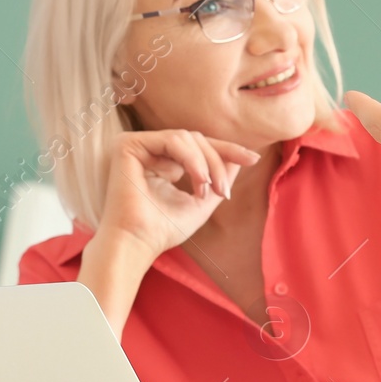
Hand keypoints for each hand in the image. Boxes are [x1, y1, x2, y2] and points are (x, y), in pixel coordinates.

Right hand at [94, 128, 260, 258]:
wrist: (137, 244)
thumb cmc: (164, 229)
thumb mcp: (201, 201)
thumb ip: (219, 178)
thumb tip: (241, 158)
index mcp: (160, 162)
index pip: (197, 147)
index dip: (226, 150)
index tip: (253, 159)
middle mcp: (147, 150)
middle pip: (195, 139)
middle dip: (218, 161)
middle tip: (225, 191)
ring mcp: (136, 146)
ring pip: (186, 137)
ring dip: (206, 163)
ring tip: (209, 190)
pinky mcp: (127, 145)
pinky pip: (172, 139)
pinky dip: (192, 159)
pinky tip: (198, 180)